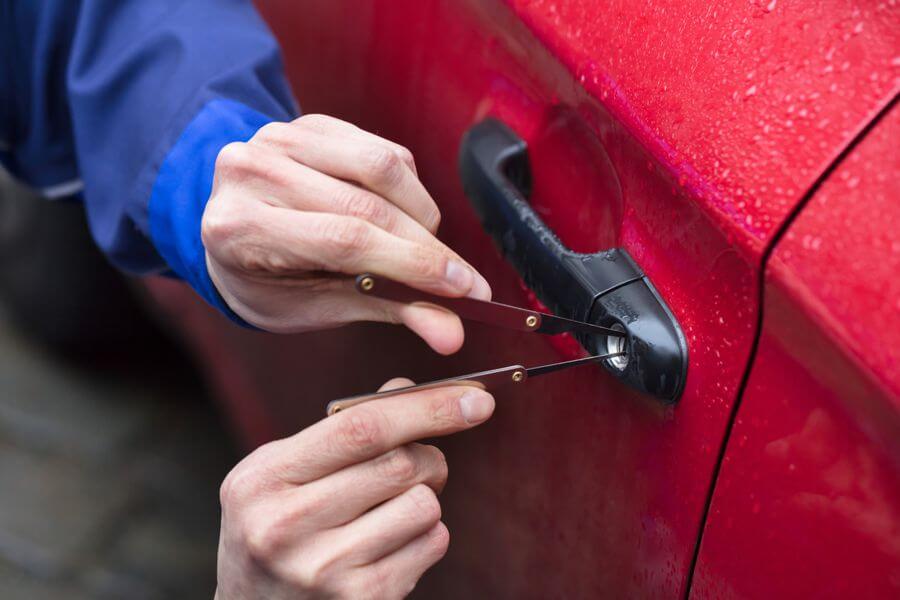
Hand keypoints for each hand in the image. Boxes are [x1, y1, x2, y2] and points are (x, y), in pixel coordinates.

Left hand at [201, 114, 490, 354]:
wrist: (233, 230)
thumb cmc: (271, 279)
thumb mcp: (319, 306)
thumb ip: (389, 309)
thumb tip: (451, 332)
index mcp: (240, 228)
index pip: (345, 241)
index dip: (413, 264)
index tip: (464, 289)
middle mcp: (251, 173)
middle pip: (367, 206)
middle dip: (427, 248)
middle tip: (462, 281)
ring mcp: (277, 139)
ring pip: (381, 166)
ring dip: (421, 212)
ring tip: (422, 245)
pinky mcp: (307, 123)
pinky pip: (380, 148)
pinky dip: (406, 186)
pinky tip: (398, 212)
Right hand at [215, 378, 494, 599]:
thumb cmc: (277, 526)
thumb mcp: (286, 471)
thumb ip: (342, 428)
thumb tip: (408, 389)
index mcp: (264, 478)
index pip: (361, 428)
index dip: (426, 407)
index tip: (476, 397)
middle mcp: (287, 525)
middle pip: (401, 465)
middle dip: (428, 456)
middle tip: (422, 463)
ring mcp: (323, 569)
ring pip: (424, 505)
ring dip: (425, 499)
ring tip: (393, 510)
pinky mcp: (362, 599)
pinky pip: (433, 543)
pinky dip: (427, 535)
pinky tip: (393, 543)